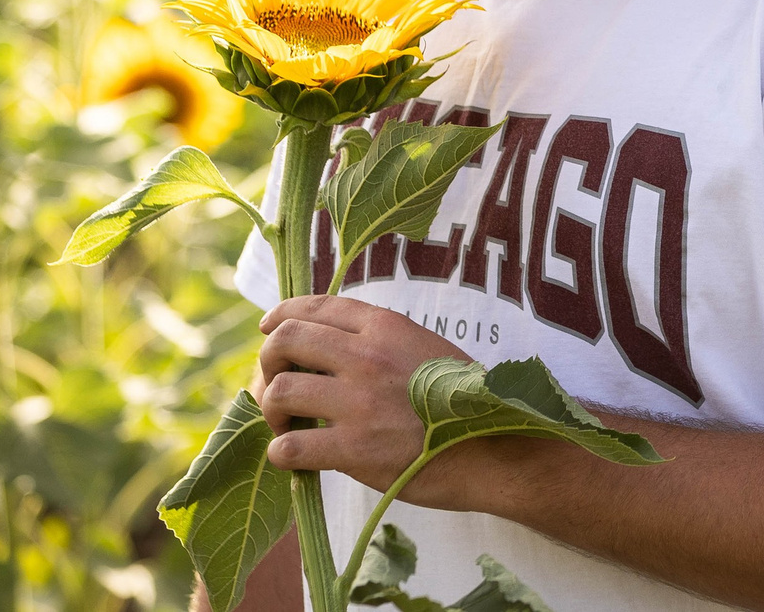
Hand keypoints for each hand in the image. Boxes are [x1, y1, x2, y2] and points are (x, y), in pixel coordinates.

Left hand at [256, 295, 512, 509]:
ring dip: (271, 410)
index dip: (281, 316)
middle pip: (285, 340)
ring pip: (279, 390)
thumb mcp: (426, 348)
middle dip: (268, 362)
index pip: (315, 306)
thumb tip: (330, 347)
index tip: (268, 330)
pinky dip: (282, 453)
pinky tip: (294, 457)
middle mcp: (366, 355)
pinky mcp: (355, 448)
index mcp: (386, 326)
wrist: (496, 448)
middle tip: (275, 386)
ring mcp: (359, 401)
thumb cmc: (464, 401)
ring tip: (285, 425)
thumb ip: (382, 341)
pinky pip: (290, 446)